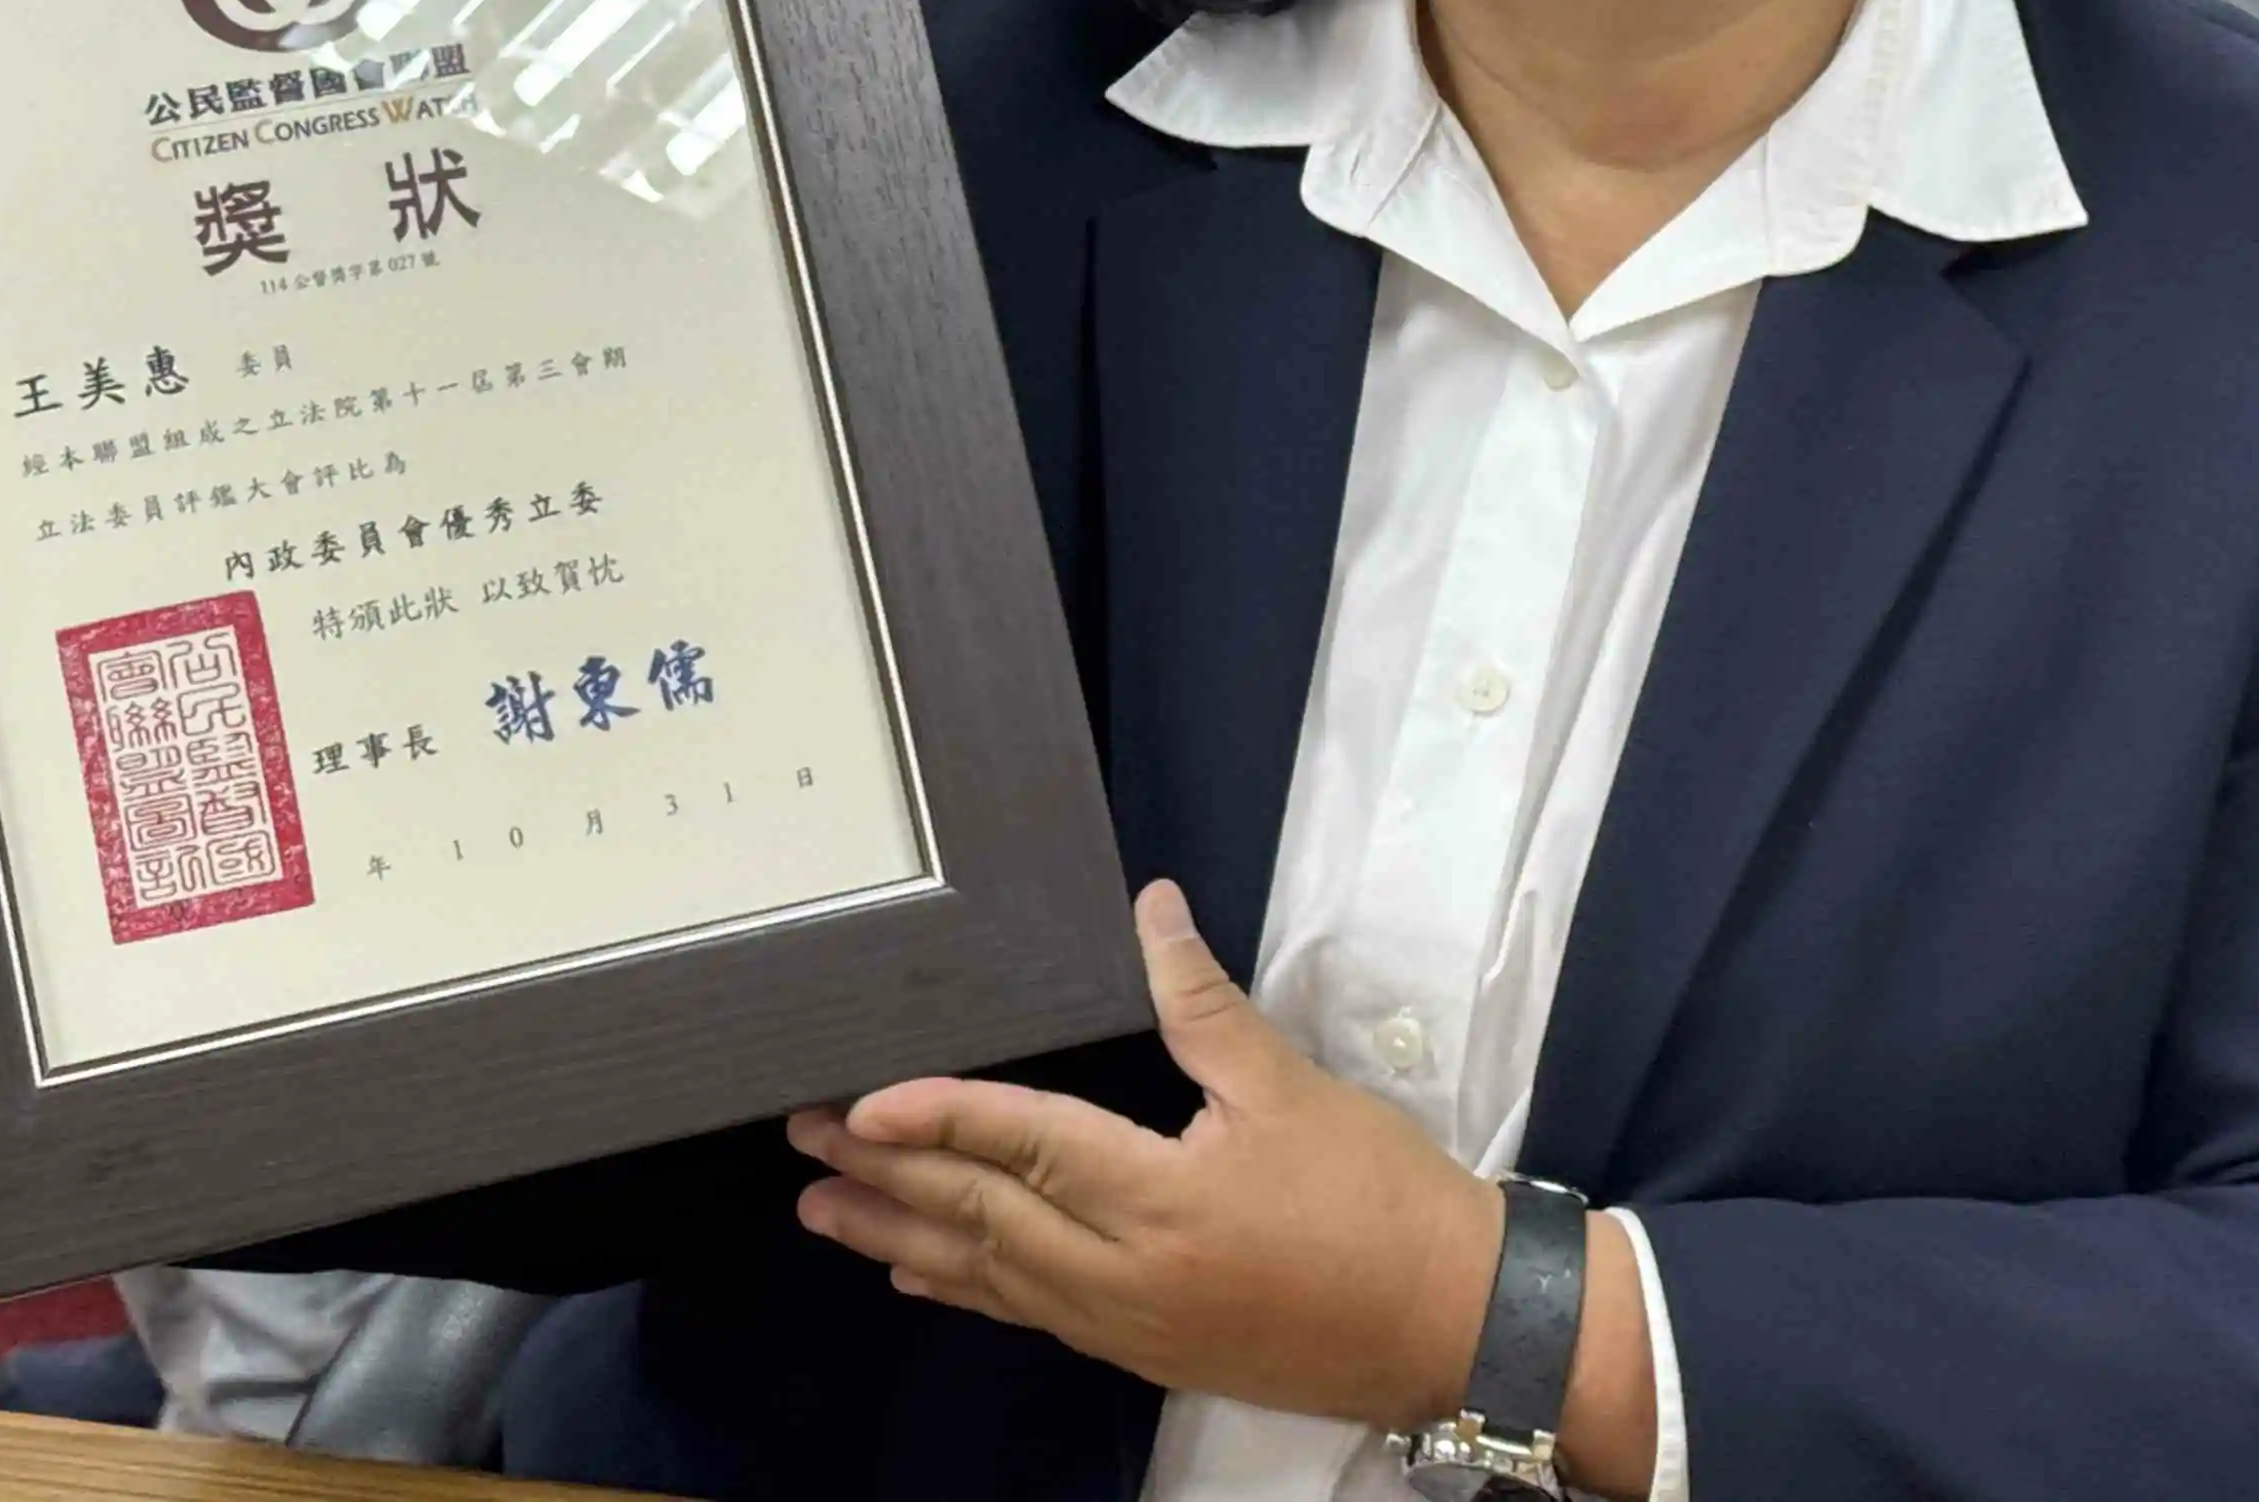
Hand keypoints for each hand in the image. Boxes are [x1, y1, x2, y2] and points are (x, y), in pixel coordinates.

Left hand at [791, 885, 1503, 1431]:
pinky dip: (968, 1288)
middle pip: (982, 1217)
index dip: (940, 1118)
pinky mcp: (1145, 1350)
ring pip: (993, 1276)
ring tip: (824, 1208)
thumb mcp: (1292, 1087)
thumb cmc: (1378, 1199)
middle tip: (806, 1136)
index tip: (862, 1099)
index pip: (1023, 1148)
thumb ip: (1203, 1002)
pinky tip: (920, 1274)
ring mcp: (1128, 1323)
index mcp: (1161, 1200)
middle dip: (888, 1173)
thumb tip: (1151, 907)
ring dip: (902, 1237)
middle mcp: (1124, 1275)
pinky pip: (1031, 1315)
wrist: (1452, 1324)